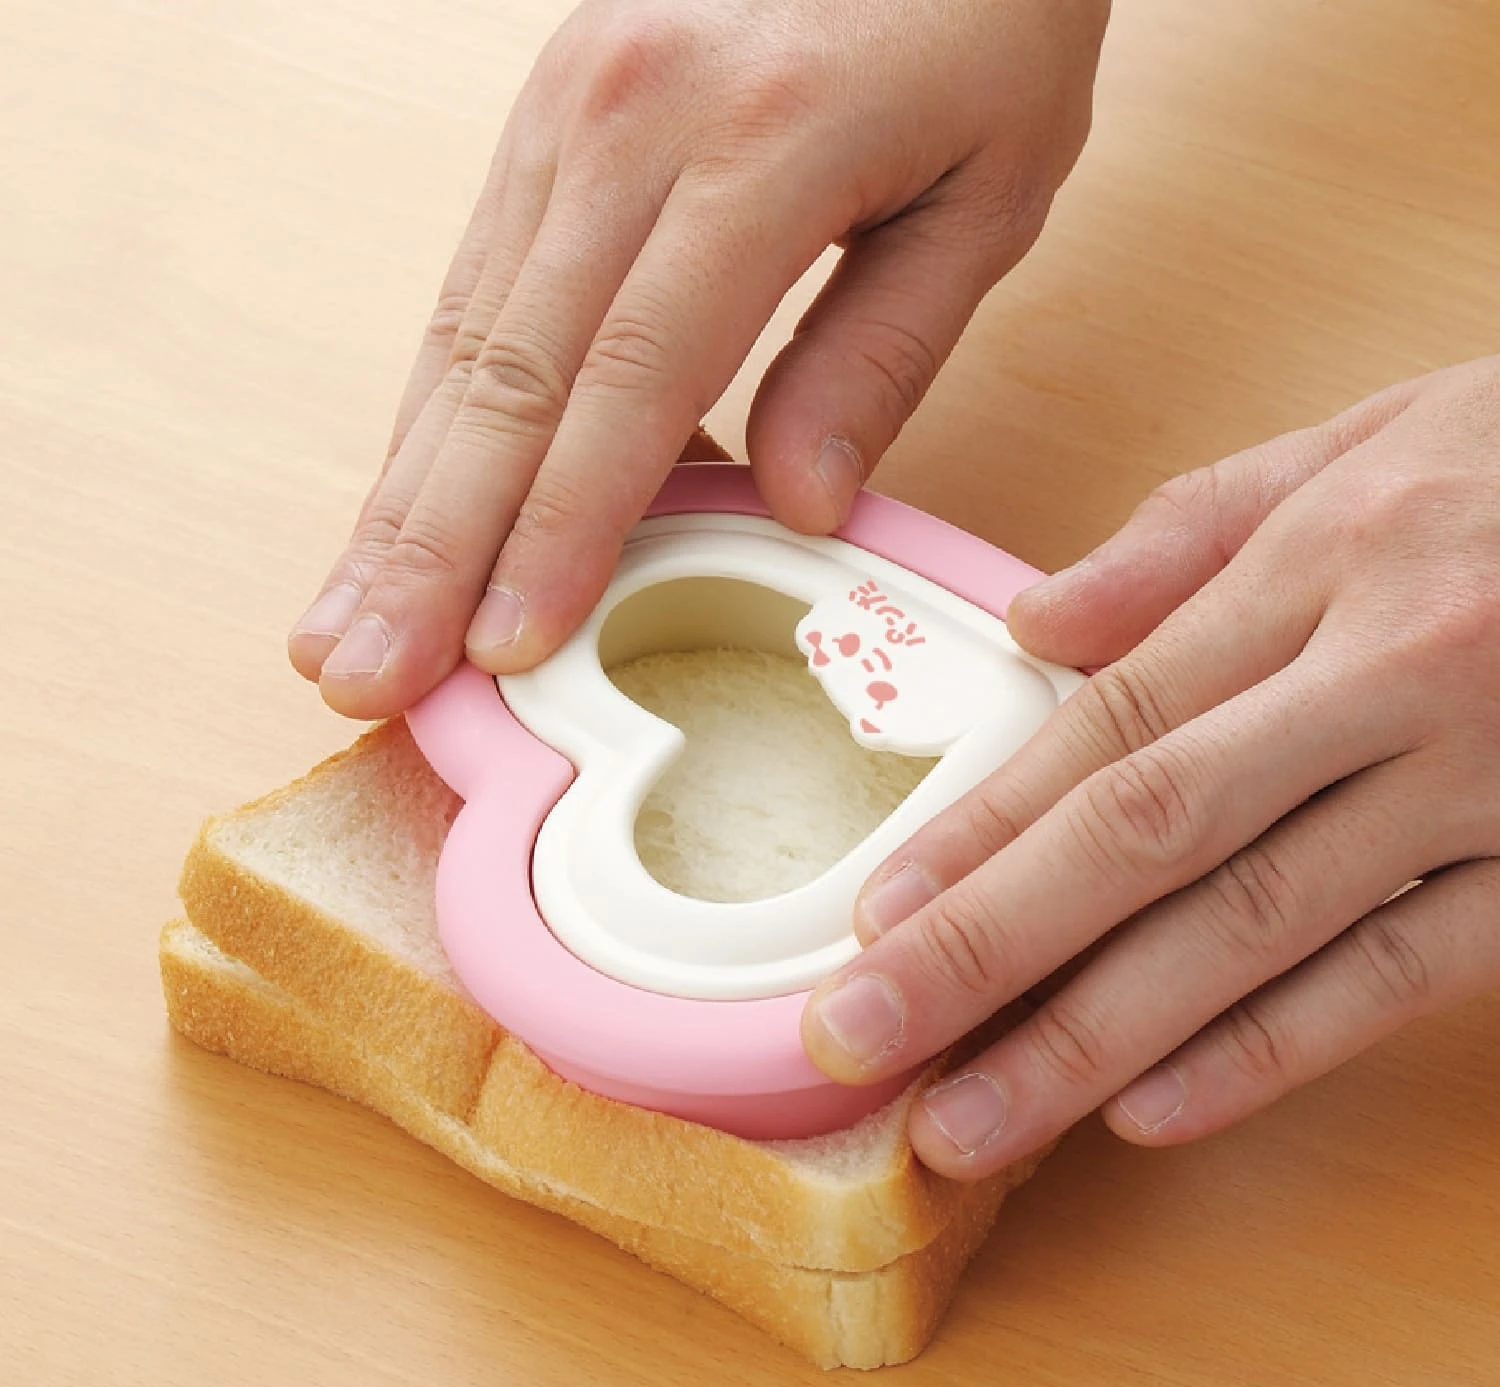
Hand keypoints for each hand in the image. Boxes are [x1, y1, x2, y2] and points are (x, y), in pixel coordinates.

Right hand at [289, 0, 1108, 717]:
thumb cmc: (978, 5)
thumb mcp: (990, 184)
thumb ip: (882, 351)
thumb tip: (797, 503)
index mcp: (757, 142)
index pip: (630, 379)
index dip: (558, 529)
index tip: (502, 648)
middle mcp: (626, 120)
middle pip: (504, 375)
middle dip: (425, 546)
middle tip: (358, 672)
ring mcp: (566, 109)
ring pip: (459, 339)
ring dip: (396, 495)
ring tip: (343, 618)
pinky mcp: (545, 116)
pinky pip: (473, 287)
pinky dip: (431, 414)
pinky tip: (403, 504)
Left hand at [801, 356, 1499, 1178]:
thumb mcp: (1369, 440)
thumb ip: (1190, 533)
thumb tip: (1036, 621)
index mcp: (1324, 566)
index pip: (1109, 719)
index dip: (982, 828)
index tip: (873, 918)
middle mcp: (1386, 680)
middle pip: (1149, 836)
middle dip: (988, 954)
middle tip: (858, 1043)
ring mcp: (1482, 785)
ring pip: (1257, 930)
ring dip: (1095, 1040)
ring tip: (970, 1124)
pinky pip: (1403, 975)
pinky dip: (1274, 1050)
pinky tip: (1153, 1112)